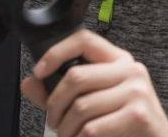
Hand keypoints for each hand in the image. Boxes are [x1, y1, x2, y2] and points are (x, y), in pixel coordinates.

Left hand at [21, 30, 167, 136]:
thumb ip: (59, 93)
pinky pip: (92, 128)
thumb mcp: (94, 101)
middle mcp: (130, 70)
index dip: (56, 52)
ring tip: (68, 135)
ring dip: (65, 128)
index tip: (40, 72)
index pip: (84, 40)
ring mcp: (136, 91)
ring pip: (81, 107)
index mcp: (119, 61)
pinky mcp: (137, 114)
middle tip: (54, 121)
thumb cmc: (124, 121)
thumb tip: (29, 83)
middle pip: (76, 77)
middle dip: (54, 105)